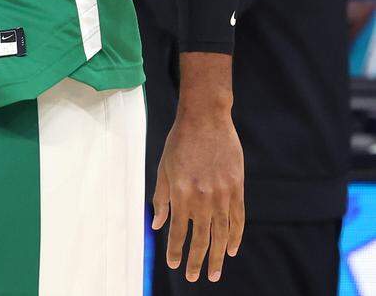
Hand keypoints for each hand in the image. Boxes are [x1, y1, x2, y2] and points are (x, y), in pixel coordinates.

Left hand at [153, 58, 244, 283]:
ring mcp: (222, 194)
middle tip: (194, 277)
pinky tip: (232, 249)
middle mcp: (202, 197)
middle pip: (201, 238)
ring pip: (222, 233)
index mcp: (181, 193)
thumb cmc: (179, 142)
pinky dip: (235, 236)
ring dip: (218, 255)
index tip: (173, 264)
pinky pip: (238, 219)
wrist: (206, 119)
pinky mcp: (237, 188)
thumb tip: (157, 224)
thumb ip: (162, 197)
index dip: (175, 250)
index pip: (177, 230)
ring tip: (215, 272)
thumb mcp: (164, 168)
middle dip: (197, 261)